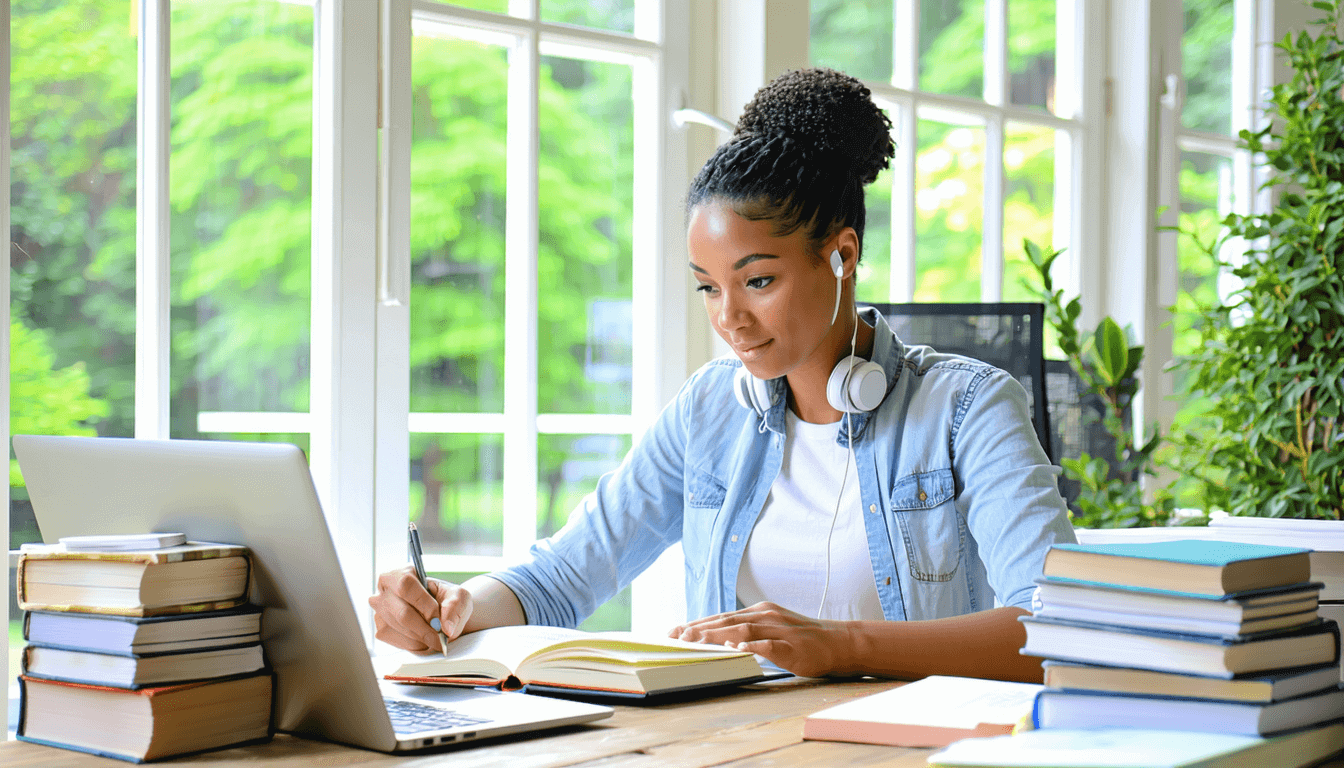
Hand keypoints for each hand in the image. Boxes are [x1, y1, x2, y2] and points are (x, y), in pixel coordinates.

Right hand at [368, 566, 472, 650]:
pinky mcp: (382, 629)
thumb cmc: (448, 600)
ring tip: (436, 636)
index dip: (424, 605)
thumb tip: (446, 627)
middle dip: (425, 628)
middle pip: (402, 613)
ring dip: (422, 638)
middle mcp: (386, 590)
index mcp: (402, 573)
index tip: (439, 620)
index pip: (406, 586)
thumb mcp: (459, 597)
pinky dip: (416, 645)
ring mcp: (380, 611)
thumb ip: (455, 607)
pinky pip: (399, 642)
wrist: (443, 615)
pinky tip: (424, 638)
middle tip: (441, 638)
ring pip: (401, 629)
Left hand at [668, 601, 852, 677]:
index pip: (722, 617)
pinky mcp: (791, 645)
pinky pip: (769, 645)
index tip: (674, 631)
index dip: (697, 623)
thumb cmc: (804, 639)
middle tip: (676, 636)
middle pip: (726, 621)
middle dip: (698, 629)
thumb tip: (721, 638)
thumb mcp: (773, 628)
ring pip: (742, 630)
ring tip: (695, 641)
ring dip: (716, 635)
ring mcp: (779, 630)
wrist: (840, 641)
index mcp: (759, 612)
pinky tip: (737, 648)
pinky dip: (752, 646)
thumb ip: (750, 631)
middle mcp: (766, 616)